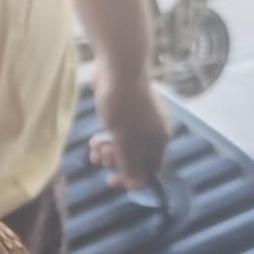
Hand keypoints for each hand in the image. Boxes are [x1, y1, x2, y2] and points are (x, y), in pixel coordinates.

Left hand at [89, 67, 170, 190]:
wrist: (118, 68)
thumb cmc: (123, 104)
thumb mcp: (125, 138)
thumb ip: (130, 162)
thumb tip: (136, 185)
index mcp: (159, 140)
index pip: (151, 170)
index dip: (132, 179)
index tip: (112, 181)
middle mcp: (152, 134)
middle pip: (135, 162)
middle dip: (116, 163)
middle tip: (102, 155)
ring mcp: (138, 125)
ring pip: (123, 151)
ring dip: (107, 154)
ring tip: (95, 146)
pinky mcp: (123, 117)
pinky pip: (115, 139)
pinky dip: (104, 143)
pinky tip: (93, 141)